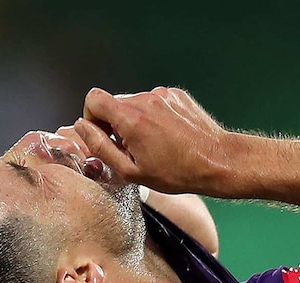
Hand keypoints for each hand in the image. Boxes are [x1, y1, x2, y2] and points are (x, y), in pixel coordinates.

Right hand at [75, 87, 230, 194]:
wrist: (217, 161)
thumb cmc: (178, 172)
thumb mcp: (131, 171)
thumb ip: (100, 147)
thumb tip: (82, 128)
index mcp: (131, 118)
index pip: (93, 99)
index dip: (92, 118)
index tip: (104, 135)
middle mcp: (146, 99)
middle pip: (114, 103)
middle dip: (115, 123)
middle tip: (131, 147)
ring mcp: (163, 94)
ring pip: (135, 103)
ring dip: (136, 121)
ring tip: (153, 144)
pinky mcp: (176, 94)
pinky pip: (154, 102)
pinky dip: (154, 116)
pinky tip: (167, 136)